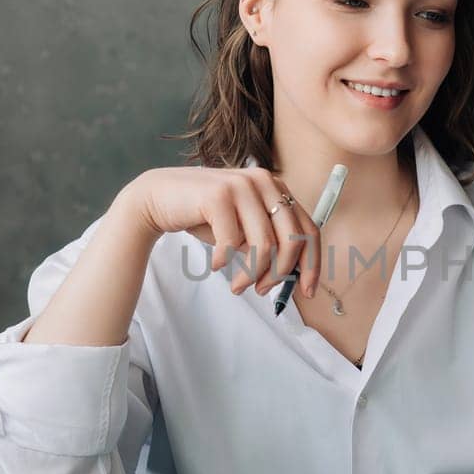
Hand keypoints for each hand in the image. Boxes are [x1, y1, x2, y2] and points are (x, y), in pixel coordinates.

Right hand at [130, 166, 322, 298]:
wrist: (160, 198)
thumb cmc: (207, 217)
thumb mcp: (245, 230)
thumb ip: (270, 244)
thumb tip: (296, 275)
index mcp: (277, 189)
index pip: (309, 229)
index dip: (312, 264)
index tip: (307, 292)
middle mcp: (265, 182)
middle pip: (292, 240)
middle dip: (279, 274)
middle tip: (261, 290)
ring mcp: (242, 185)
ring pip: (265, 244)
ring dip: (251, 274)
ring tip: (237, 286)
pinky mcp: (219, 194)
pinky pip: (232, 242)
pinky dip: (225, 261)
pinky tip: (216, 264)